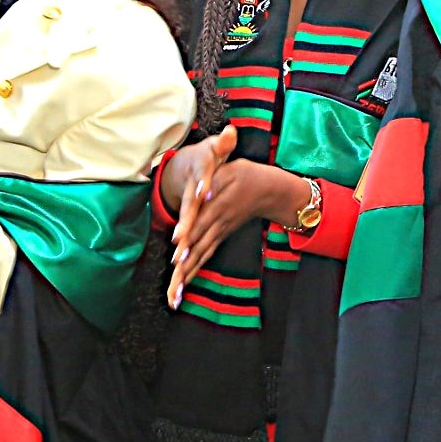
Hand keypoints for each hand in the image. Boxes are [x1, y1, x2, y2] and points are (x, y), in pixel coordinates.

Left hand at [165, 128, 308, 305]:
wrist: (267, 191)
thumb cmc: (245, 174)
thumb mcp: (234, 160)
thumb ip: (226, 149)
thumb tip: (225, 143)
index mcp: (218, 203)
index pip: (202, 219)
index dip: (190, 233)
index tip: (179, 248)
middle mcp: (217, 222)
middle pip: (198, 246)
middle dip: (184, 267)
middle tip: (172, 286)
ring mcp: (217, 233)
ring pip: (199, 257)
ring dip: (186, 278)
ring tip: (173, 298)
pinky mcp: (217, 238)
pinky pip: (202, 258)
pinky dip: (190, 274)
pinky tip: (179, 290)